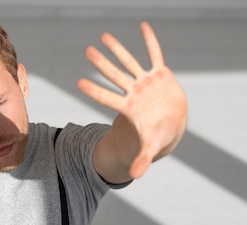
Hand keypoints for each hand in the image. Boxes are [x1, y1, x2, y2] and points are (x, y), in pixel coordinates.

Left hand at [78, 22, 186, 178]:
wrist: (168, 126)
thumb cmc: (155, 137)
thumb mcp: (150, 149)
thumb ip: (142, 160)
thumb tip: (134, 176)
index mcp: (127, 108)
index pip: (106, 97)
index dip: (94, 91)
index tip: (78, 83)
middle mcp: (132, 92)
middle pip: (114, 75)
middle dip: (101, 63)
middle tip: (87, 51)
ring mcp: (145, 82)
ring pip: (129, 62)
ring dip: (118, 49)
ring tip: (104, 36)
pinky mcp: (159, 75)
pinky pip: (155, 55)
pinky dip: (151, 42)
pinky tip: (143, 26)